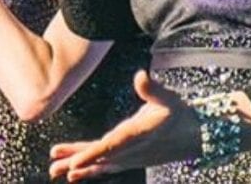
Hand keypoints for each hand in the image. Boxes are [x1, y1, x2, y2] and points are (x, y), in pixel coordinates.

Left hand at [49, 70, 199, 180]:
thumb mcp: (169, 98)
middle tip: (53, 169)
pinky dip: (90, 168)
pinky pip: (106, 166)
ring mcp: (130, 157)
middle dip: (76, 162)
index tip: (74, 163)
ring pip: (100, 163)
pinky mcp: (129, 158)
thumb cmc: (179, 113)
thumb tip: (140, 75)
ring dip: (78, 167)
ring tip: (54, 171)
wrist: (197, 136)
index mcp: (137, 135)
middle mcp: (131, 150)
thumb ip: (152, 89)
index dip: (92, 155)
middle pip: (99, 158)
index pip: (111, 146)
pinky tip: (74, 173)